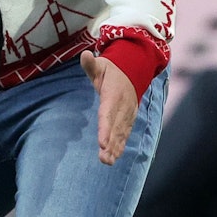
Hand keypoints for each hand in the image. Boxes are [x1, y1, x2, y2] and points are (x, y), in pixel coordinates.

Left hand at [80, 50, 137, 165]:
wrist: (132, 71)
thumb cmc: (110, 70)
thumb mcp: (100, 64)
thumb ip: (91, 63)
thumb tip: (84, 54)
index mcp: (113, 95)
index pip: (108, 113)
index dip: (105, 129)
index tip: (101, 142)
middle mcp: (122, 107)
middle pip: (115, 128)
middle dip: (110, 144)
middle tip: (103, 159)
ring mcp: (127, 114)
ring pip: (121, 134)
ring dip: (115, 148)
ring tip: (107, 162)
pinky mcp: (129, 119)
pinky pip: (125, 134)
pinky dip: (120, 146)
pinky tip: (114, 158)